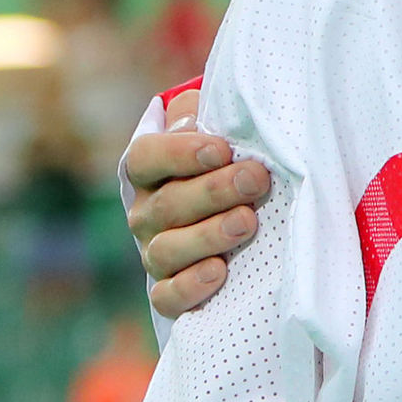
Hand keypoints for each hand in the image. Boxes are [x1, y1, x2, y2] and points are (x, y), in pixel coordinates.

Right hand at [125, 87, 270, 316]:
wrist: (230, 224)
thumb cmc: (229, 169)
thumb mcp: (221, 139)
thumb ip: (212, 117)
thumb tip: (204, 106)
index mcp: (151, 171)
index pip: (147, 156)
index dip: (179, 152)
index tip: (221, 149)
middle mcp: (146, 213)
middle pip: (167, 203)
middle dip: (214, 191)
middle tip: (255, 180)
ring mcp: (155, 254)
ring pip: (168, 249)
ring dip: (209, 235)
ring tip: (247, 222)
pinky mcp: (168, 293)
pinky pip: (167, 296)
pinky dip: (191, 286)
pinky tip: (219, 272)